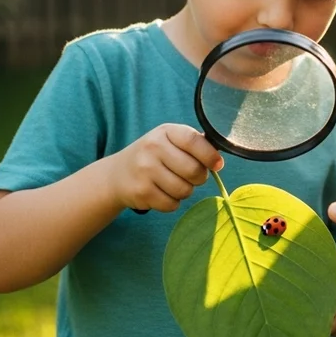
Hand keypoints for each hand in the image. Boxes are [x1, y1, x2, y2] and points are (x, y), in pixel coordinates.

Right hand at [109, 123, 223, 212]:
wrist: (117, 174)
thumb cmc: (154, 156)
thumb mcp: (170, 141)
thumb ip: (194, 145)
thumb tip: (218, 158)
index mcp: (165, 132)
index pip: (194, 141)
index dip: (210, 155)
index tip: (217, 165)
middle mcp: (153, 147)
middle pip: (194, 170)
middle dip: (198, 178)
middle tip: (191, 176)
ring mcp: (145, 170)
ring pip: (185, 190)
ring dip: (185, 191)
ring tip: (173, 183)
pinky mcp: (141, 191)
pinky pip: (172, 204)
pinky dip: (172, 203)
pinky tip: (161, 193)